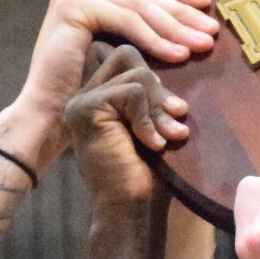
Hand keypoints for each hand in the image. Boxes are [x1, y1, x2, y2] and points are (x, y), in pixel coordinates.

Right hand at [4, 0, 218, 170]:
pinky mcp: (73, 6)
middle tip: (211, 30)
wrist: (50, 117)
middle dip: (181, 10)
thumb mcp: (123, 55)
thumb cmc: (90, 94)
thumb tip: (192, 21)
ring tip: (200, 45)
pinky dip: (153, 37)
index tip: (205, 5)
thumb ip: (144, 31)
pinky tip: (176, 53)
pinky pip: (125, 19)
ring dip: (174, 25)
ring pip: (138, 4)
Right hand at [64, 44, 187, 207]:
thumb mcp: (154, 122)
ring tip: (167, 136)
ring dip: (158, 105)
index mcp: (97, 95)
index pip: (127, 57)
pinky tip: (153, 143)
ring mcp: (81, 100)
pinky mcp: (86, 109)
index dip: (155, 76)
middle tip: (178, 117)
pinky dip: (149, 117)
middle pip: (128, 54)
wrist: (131, 208)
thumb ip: (153, 92)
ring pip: (134, 71)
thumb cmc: (148, 171)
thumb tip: (177, 50)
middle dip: (159, 86)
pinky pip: (131, 91)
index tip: (175, 109)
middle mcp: (84, 94)